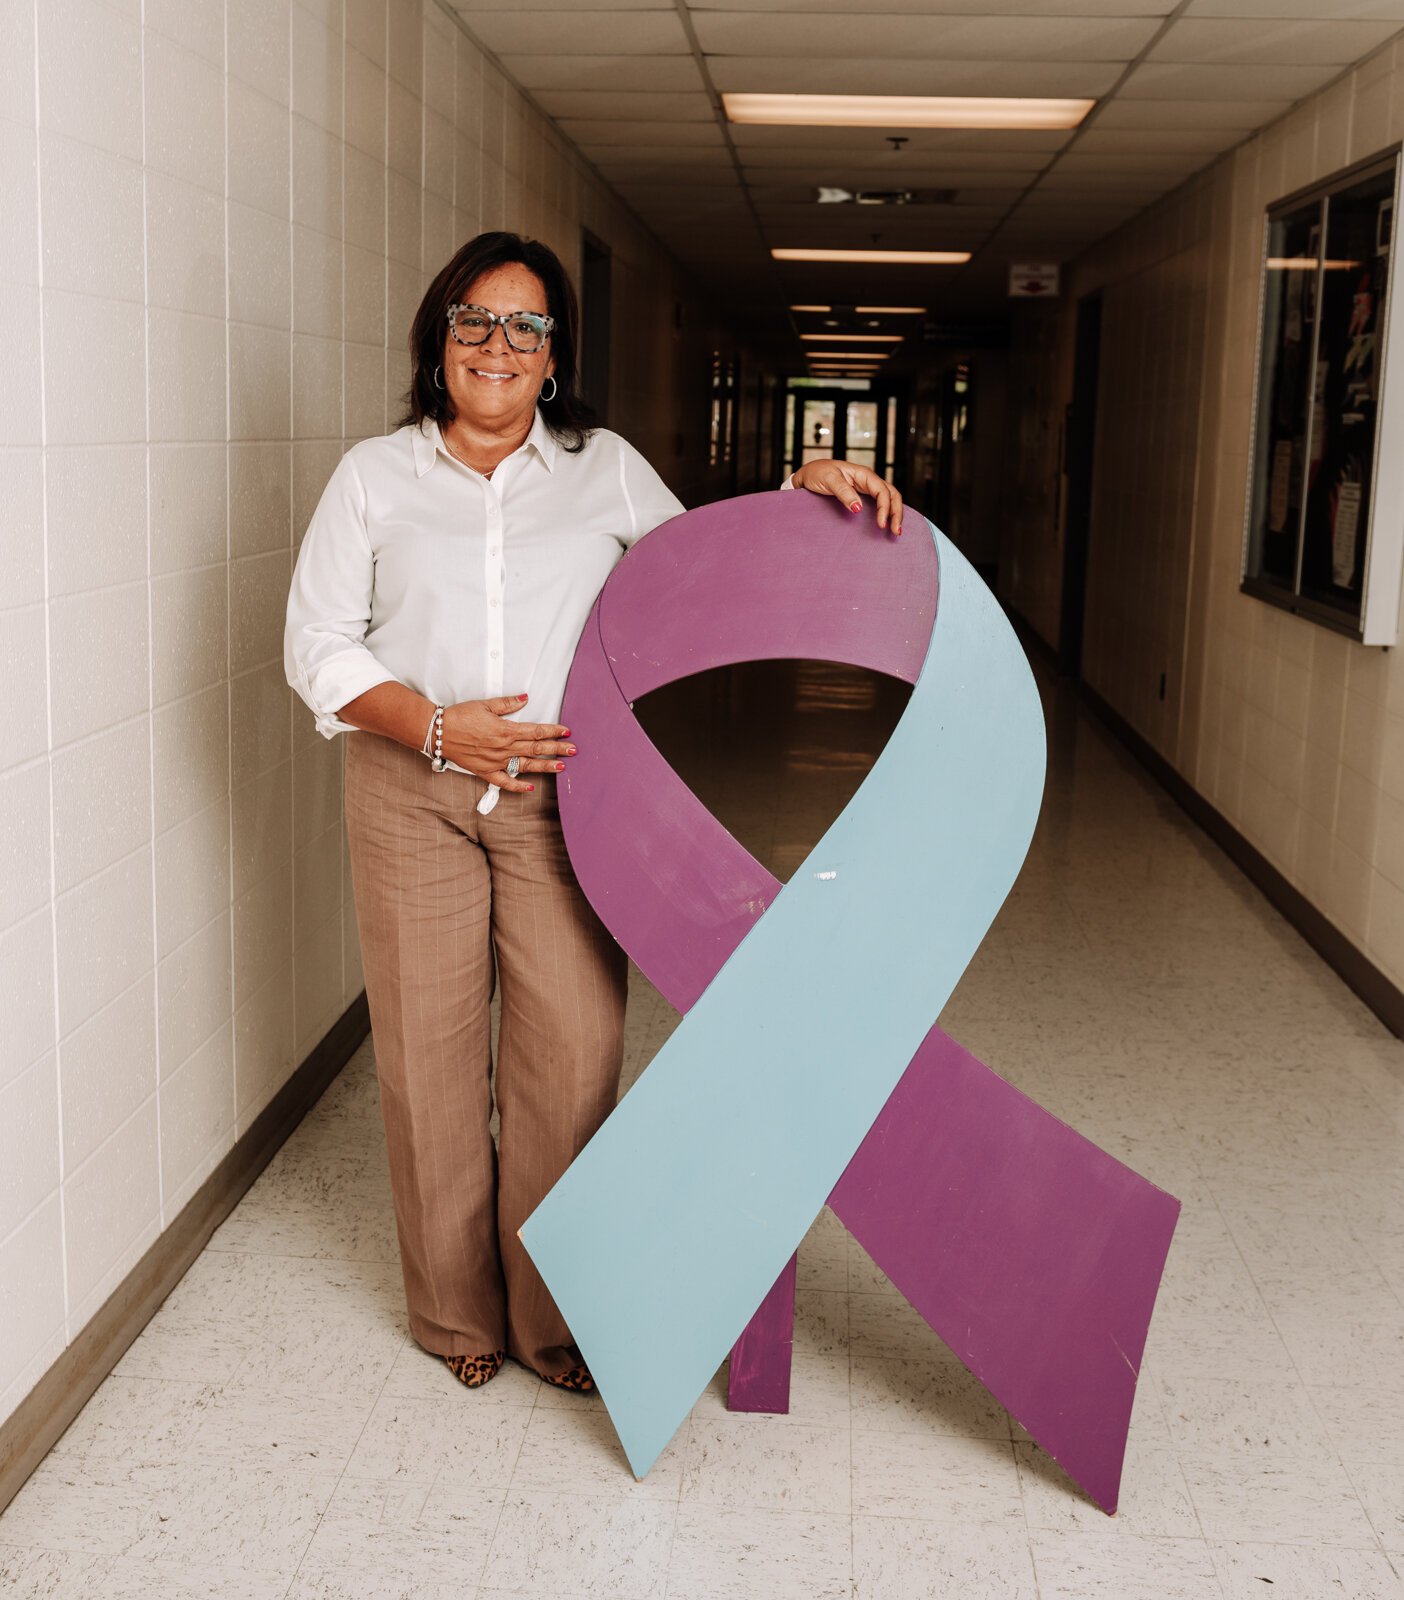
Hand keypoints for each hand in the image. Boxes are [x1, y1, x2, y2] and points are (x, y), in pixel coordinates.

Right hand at [439, 694, 575, 790]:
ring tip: (561, 767)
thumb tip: (525, 698)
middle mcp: (504, 748)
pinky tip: (531, 788)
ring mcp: (496, 761)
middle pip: (537, 749)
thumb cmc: (459, 717)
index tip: (567, 731)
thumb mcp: (485, 705)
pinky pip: (504, 782)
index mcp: (506, 730)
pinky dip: (518, 787)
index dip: (553, 731)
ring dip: (545, 766)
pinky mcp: (486, 771)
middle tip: (574, 750)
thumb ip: (507, 704)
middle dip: (557, 749)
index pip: (536, 731)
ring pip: (526, 765)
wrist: (438, 732)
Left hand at [791, 459, 903, 534]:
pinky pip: (880, 502)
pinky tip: (887, 524)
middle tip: (895, 531)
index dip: (884, 508)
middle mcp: (868, 480)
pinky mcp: (862, 496)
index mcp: (863, 474)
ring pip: (889, 498)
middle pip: (891, 494)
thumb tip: (858, 508)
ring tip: (895, 530)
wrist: (807, 476)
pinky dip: (887, 513)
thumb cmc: (816, 473)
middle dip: (896, 512)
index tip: (881, 525)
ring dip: (895, 513)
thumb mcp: (828, 480)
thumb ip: (843, 492)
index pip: (881, 490)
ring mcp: (866, 488)